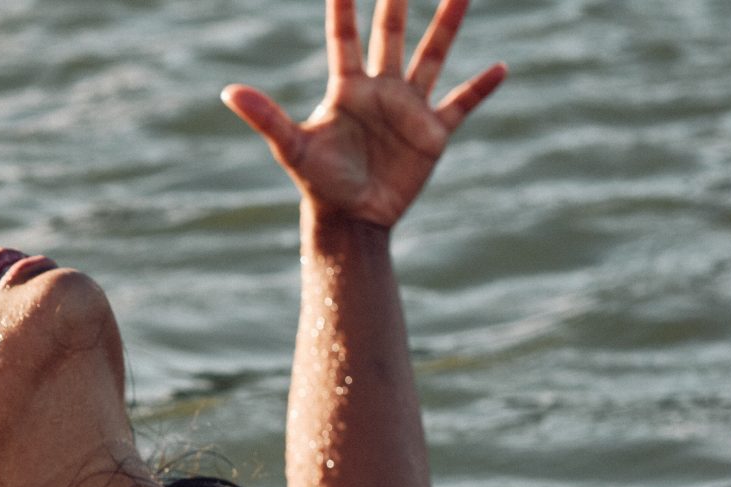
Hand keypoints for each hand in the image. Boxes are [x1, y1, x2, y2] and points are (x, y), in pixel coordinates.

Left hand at [222, 0, 505, 228]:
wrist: (351, 220)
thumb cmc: (318, 184)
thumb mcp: (292, 147)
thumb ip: (265, 117)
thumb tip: (229, 92)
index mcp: (347, 89)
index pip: (345, 37)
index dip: (344, 7)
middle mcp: (380, 91)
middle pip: (391, 34)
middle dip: (397, 1)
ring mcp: (408, 109)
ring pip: (432, 57)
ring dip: (447, 25)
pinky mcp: (432, 133)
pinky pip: (461, 104)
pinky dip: (481, 88)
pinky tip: (501, 68)